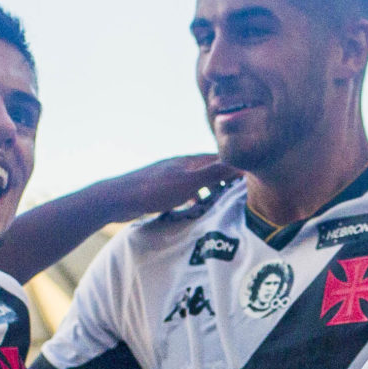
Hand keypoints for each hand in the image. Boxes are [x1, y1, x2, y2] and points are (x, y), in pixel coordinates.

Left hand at [97, 154, 240, 219]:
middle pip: (208, 170)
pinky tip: (192, 209)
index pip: (219, 159)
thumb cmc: (153, 190)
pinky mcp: (158, 189)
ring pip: (195, 182)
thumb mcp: (189, 183)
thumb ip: (213, 173)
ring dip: (208, 191)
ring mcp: (168, 177)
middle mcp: (179, 166)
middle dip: (223, 180)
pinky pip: (183, 192)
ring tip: (218, 204)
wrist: (118, 198)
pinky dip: (192, 199)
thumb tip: (240, 163)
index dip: (235, 167)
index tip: (250, 177)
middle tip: (236, 195)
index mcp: (188, 161)